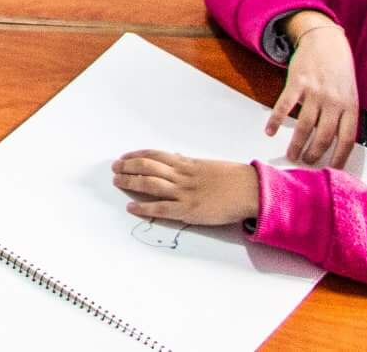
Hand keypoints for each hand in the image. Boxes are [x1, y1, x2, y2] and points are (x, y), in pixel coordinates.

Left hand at [113, 151, 260, 225]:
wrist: (251, 190)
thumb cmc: (233, 178)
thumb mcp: (208, 165)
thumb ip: (189, 164)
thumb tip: (175, 158)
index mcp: (187, 163)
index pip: (155, 155)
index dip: (136, 155)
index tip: (125, 156)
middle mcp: (182, 176)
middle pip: (147, 167)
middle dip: (128, 166)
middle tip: (115, 168)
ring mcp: (184, 193)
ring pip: (150, 184)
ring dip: (130, 182)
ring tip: (117, 182)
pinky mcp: (189, 210)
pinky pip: (161, 208)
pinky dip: (144, 207)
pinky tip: (131, 207)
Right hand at [268, 13, 361, 167]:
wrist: (325, 41)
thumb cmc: (338, 69)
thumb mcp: (349, 92)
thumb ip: (344, 114)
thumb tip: (336, 141)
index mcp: (349, 105)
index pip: (347, 138)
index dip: (340, 157)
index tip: (333, 169)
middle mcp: (333, 101)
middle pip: (324, 136)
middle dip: (315, 154)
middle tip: (307, 163)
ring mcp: (314, 92)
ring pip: (305, 126)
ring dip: (297, 144)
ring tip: (292, 155)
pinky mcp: (297, 83)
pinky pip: (284, 107)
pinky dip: (276, 121)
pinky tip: (270, 131)